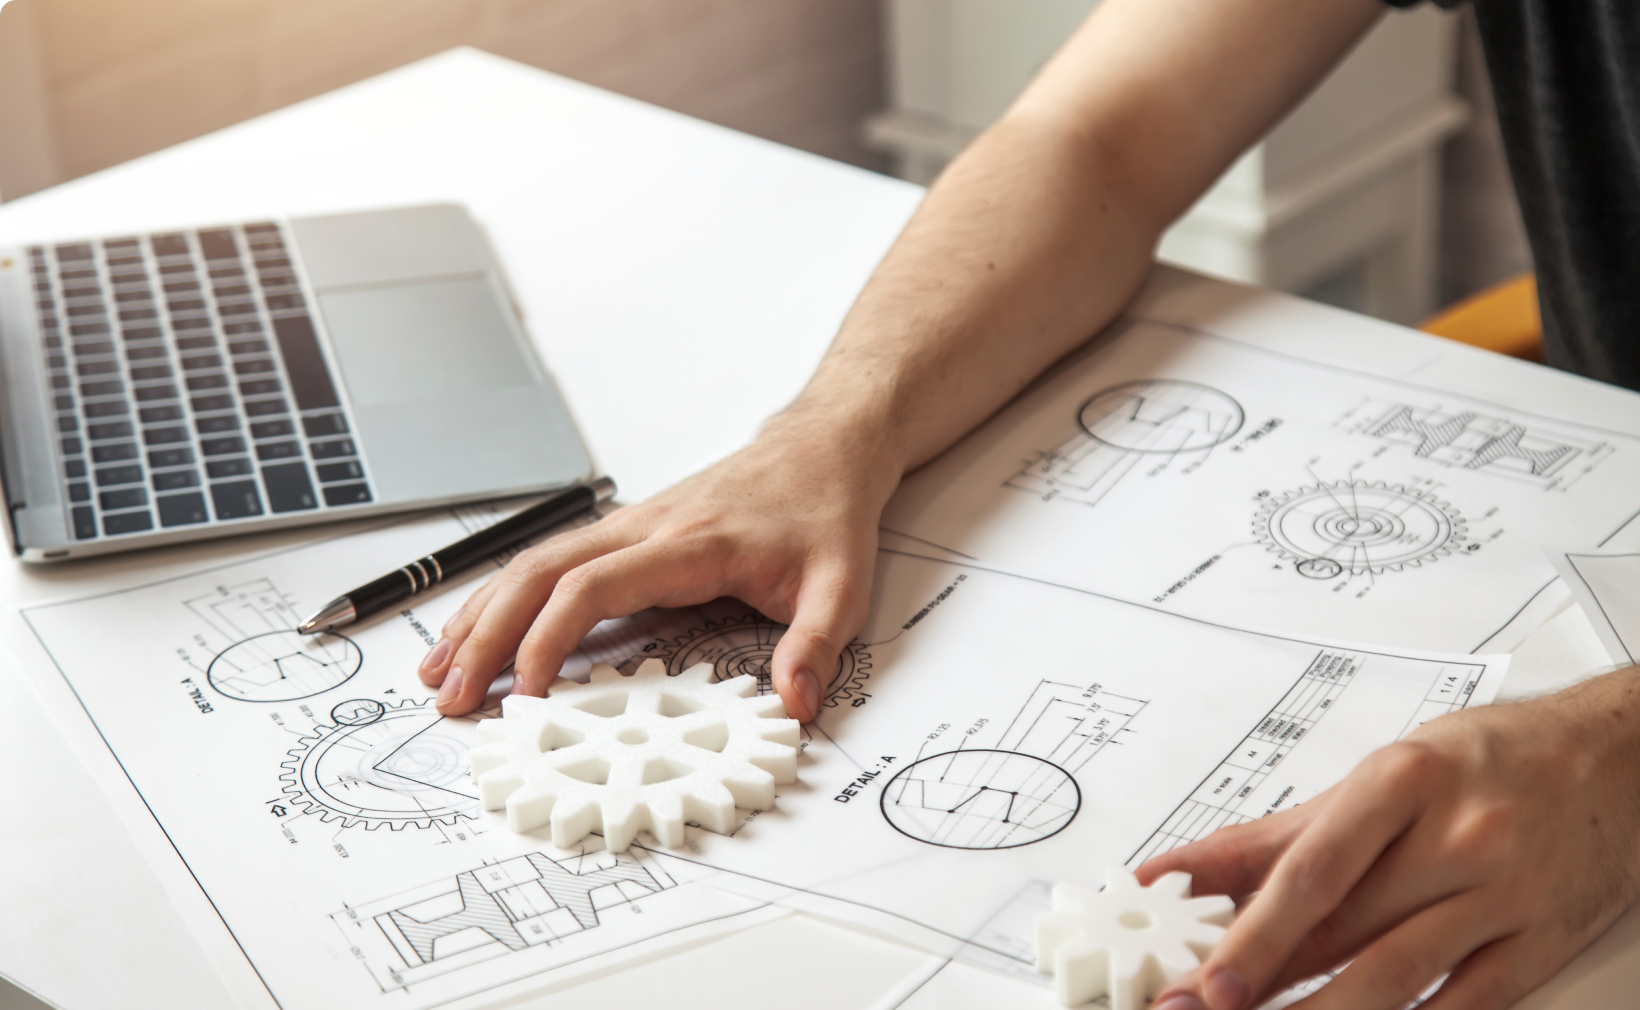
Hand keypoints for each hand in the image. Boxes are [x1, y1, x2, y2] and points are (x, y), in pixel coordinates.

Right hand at [415, 409, 900, 721]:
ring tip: (439, 670)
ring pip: (534, 563)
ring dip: (482, 615)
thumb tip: (794, 704)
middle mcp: (645, 528)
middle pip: (541, 572)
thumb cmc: (824, 514)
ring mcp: (630, 526)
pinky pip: (551, 562)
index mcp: (690, 544)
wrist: (821, 450)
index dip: (551, 638)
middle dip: (489, 634)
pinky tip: (478, 629)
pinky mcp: (627, 532)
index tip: (527, 690)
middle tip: (453, 694)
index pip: (596, 587)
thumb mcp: (841, 585)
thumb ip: (816, 646)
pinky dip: (505, 597)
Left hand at [1140, 667, 1639, 1009]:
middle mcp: (1459, 840)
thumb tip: (1182, 869)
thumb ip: (1277, 832)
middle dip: (1264, 979)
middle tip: (1205, 1009)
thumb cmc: (1488, 758)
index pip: (1314, 870)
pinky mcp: (1539, 945)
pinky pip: (1467, 1002)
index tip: (1206, 976)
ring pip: (1400, 976)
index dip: (1253, 931)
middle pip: (1344, 928)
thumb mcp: (1379, 774)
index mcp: (1405, 782)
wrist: (1614, 757)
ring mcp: (1504, 897)